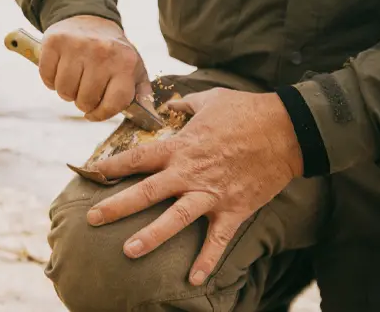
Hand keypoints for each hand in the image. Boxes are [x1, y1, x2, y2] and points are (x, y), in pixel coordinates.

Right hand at [41, 15, 151, 120]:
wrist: (91, 19)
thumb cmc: (114, 53)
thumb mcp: (134, 69)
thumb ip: (143, 94)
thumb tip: (149, 116)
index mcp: (125, 62)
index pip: (114, 103)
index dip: (102, 114)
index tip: (94, 113)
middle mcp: (103, 52)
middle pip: (85, 100)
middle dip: (83, 103)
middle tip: (84, 91)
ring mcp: (77, 46)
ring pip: (64, 91)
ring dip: (66, 93)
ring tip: (74, 81)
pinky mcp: (55, 42)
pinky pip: (47, 77)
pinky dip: (50, 81)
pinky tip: (60, 72)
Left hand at [85, 88, 303, 285]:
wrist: (287, 129)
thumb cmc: (248, 110)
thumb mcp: (212, 98)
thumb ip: (186, 105)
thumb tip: (171, 104)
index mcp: (181, 147)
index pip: (137, 158)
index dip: (112, 166)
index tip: (91, 172)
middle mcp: (189, 173)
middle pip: (146, 192)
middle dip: (116, 207)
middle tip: (92, 219)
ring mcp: (210, 194)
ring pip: (174, 219)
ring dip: (151, 236)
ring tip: (129, 252)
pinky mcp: (233, 209)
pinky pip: (217, 240)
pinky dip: (207, 261)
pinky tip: (194, 280)